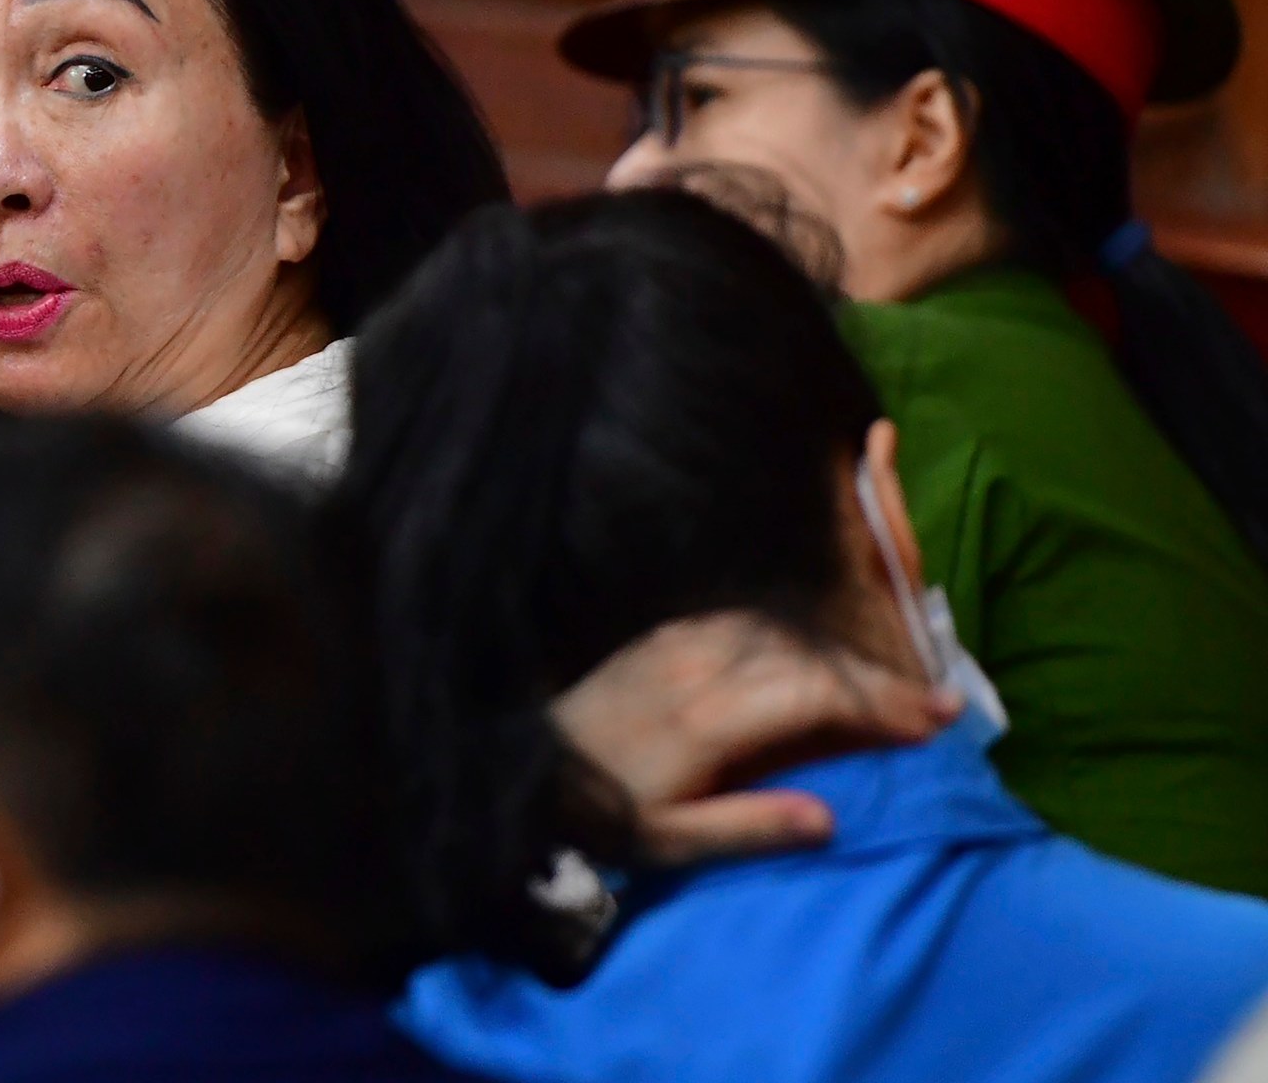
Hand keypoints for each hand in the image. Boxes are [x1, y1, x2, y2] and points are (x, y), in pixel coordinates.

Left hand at [553, 611, 961, 865]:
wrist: (527, 765)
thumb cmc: (602, 814)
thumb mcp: (670, 842)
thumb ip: (748, 828)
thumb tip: (829, 820)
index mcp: (707, 718)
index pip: (813, 692)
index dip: (878, 702)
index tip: (931, 722)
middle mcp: (698, 667)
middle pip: (808, 658)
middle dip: (879, 680)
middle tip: (940, 705)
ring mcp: (680, 645)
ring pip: (781, 634)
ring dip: (842, 656)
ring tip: (892, 688)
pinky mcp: (664, 637)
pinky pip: (745, 625)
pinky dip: (795, 641)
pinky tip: (819, 662)